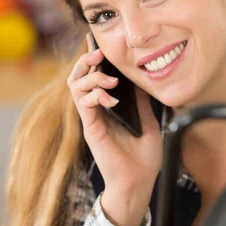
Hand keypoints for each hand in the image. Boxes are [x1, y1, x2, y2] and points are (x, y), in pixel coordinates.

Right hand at [67, 35, 162, 225]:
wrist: (139, 182)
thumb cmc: (143, 158)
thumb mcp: (148, 123)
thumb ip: (142, 102)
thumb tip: (141, 81)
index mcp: (109, 108)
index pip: (95, 78)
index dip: (93, 60)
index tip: (98, 43)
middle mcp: (96, 111)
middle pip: (79, 78)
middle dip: (87, 61)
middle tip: (99, 53)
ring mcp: (92, 119)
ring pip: (76, 87)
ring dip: (91, 77)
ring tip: (110, 79)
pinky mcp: (91, 128)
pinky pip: (83, 104)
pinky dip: (94, 95)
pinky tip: (110, 98)